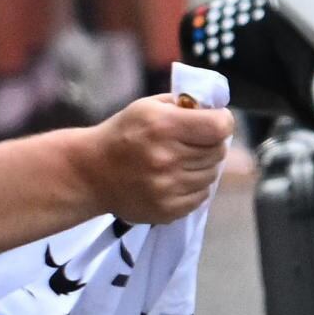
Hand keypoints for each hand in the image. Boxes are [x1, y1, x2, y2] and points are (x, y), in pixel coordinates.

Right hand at [70, 92, 224, 225]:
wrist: (91, 173)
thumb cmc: (122, 134)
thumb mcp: (147, 107)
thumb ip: (183, 104)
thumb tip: (216, 108)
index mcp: (164, 127)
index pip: (219, 126)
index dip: (222, 121)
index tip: (214, 121)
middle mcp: (168, 158)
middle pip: (218, 152)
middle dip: (211, 144)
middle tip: (194, 142)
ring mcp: (168, 188)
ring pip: (212, 175)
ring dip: (203, 166)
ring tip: (183, 160)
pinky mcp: (168, 210)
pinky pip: (201, 196)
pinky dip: (195, 187)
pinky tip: (176, 178)